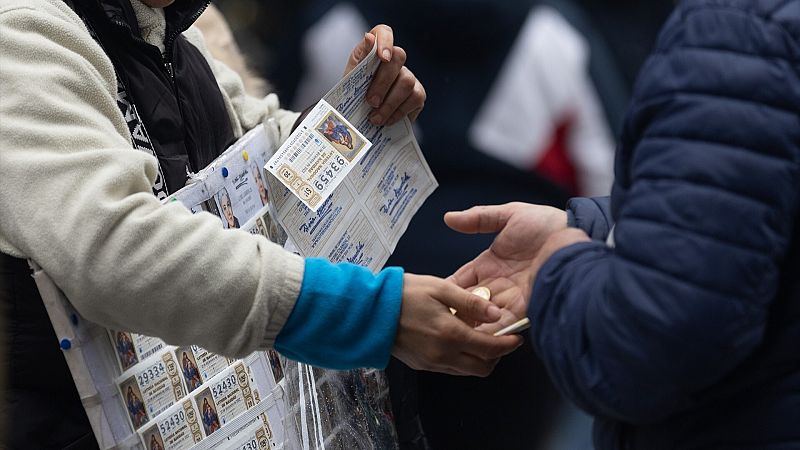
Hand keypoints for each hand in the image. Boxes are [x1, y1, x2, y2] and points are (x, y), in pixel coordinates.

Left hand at [345, 25, 425, 125]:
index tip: (383, 57)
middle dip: (383, 82)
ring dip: (389, 103)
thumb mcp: (351, 78)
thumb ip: (360, 59)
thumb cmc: (354, 95)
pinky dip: (398, 112)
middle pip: (398, 58)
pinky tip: (387, 120)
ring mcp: (409, 76)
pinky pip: (415, 99)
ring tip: (375, 118)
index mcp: (375, 51)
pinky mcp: (417, 94)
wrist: (360, 119)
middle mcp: (395, 60)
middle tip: (371, 102)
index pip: (384, 32)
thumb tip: (369, 37)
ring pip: (407, 82)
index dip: (385, 41)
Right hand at [392, 274, 522, 376]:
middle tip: (500, 339)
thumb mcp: (440, 288)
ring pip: (467, 371)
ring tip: (478, 337)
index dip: (508, 345)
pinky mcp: (421, 366)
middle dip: (496, 356)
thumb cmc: (403, 293)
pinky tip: (457, 340)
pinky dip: (462, 359)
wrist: (369, 311)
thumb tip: (497, 314)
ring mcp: (432, 364)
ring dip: (479, 359)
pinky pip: (451, 369)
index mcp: (451, 335)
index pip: (491, 349)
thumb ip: (470, 303)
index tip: (517, 338)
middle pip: (483, 368)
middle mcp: (444, 355)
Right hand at [445, 203, 567, 328]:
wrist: (576, 234)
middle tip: (436, 323)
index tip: (428, 299)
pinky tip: (478, 337)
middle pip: (470, 304)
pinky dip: (492, 331)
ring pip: (485, 318)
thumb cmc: (547, 223)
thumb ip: (479, 218)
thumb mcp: (510, 215)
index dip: (447, 290)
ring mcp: (513, 298)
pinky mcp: (528, 307)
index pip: (461, 282)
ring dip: (472, 325)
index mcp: (490, 264)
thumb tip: (449, 218)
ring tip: (452, 335)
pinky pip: (506, 323)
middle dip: (456, 314)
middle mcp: (500, 285)